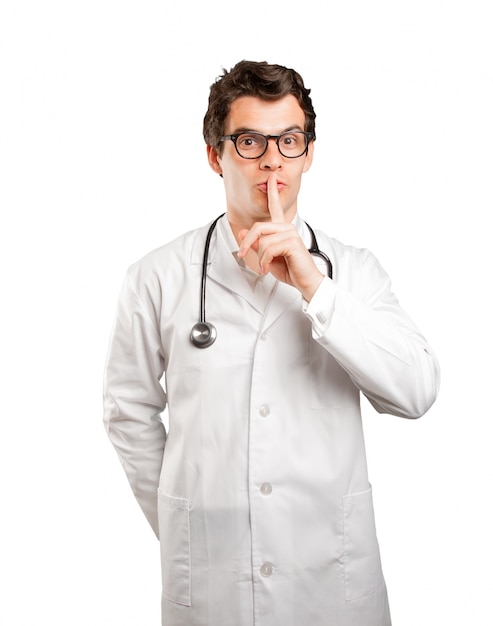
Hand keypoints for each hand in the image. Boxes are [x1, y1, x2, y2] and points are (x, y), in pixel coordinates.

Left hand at [237, 173, 323, 300]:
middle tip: (242, 255)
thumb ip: (256, 245)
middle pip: (258, 227)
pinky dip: (264, 262)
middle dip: (246, 243)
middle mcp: (286, 228)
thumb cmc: (290, 269)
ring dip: (259, 258)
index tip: (271, 178)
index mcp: (281, 229)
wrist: (305, 281)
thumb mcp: (266, 257)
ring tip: (264, 267)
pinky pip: (268, 249)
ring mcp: (290, 234)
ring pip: (262, 241)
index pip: (276, 207)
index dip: (272, 192)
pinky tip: (268, 268)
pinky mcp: (292, 243)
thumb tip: (244, 233)